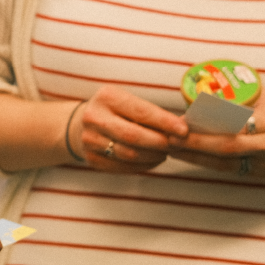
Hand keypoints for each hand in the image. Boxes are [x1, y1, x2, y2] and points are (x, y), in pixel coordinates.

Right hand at [63, 86, 187, 172]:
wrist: (80, 125)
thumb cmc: (115, 111)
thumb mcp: (127, 101)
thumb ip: (150, 113)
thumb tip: (181, 127)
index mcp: (107, 97)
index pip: (141, 112)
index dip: (164, 123)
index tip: (184, 130)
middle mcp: (94, 117)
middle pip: (133, 136)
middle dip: (159, 143)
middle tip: (176, 145)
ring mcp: (90, 140)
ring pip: (129, 154)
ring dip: (153, 156)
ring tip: (165, 152)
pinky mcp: (92, 159)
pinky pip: (123, 167)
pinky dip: (143, 166)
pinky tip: (152, 160)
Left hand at [170, 89, 264, 184]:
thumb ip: (243, 94)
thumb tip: (209, 83)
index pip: (232, 119)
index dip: (205, 119)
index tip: (181, 115)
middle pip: (224, 143)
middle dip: (194, 141)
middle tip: (168, 136)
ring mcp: (264, 162)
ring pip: (223, 161)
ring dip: (194, 156)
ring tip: (171, 148)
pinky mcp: (261, 175)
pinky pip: (229, 170)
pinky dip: (208, 164)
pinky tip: (190, 159)